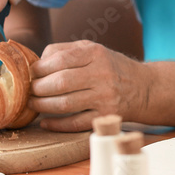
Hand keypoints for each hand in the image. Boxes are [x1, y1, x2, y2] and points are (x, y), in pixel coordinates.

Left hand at [28, 40, 149, 131]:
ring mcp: (105, 97)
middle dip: (38, 88)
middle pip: (60, 83)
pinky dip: (56, 124)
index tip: (31, 74)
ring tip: (34, 104)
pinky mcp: (105, 116)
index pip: (59, 60)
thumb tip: (36, 64)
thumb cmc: (111, 67)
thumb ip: (64, 51)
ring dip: (42, 106)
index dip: (39, 69)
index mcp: (96, 54)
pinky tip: (46, 122)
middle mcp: (102, 74)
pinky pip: (75, 123)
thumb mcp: (94, 50)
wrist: (144, 87)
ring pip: (64, 104)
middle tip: (30, 91)